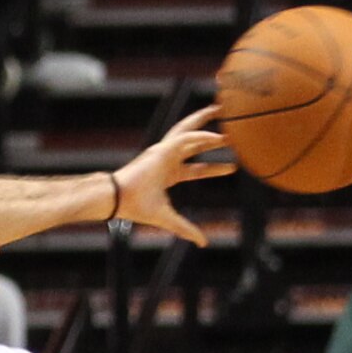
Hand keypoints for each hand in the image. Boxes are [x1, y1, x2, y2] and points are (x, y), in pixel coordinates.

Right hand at [110, 106, 232, 241]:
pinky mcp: (161, 148)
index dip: (215, 169)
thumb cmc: (136, 206)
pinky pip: (185, 137)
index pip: (197, 169)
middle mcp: (167, 159)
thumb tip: (203, 242)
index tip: (232, 167)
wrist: (118, 199)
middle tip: (233, 134)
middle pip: (194, 144)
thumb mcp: (168, 218)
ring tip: (221, 110)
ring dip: (204, 120)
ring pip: (188, 130)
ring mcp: (164, 151)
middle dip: (212, 139)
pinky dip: (201, 135)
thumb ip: (186, 229)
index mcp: (168, 174)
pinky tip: (217, 136)